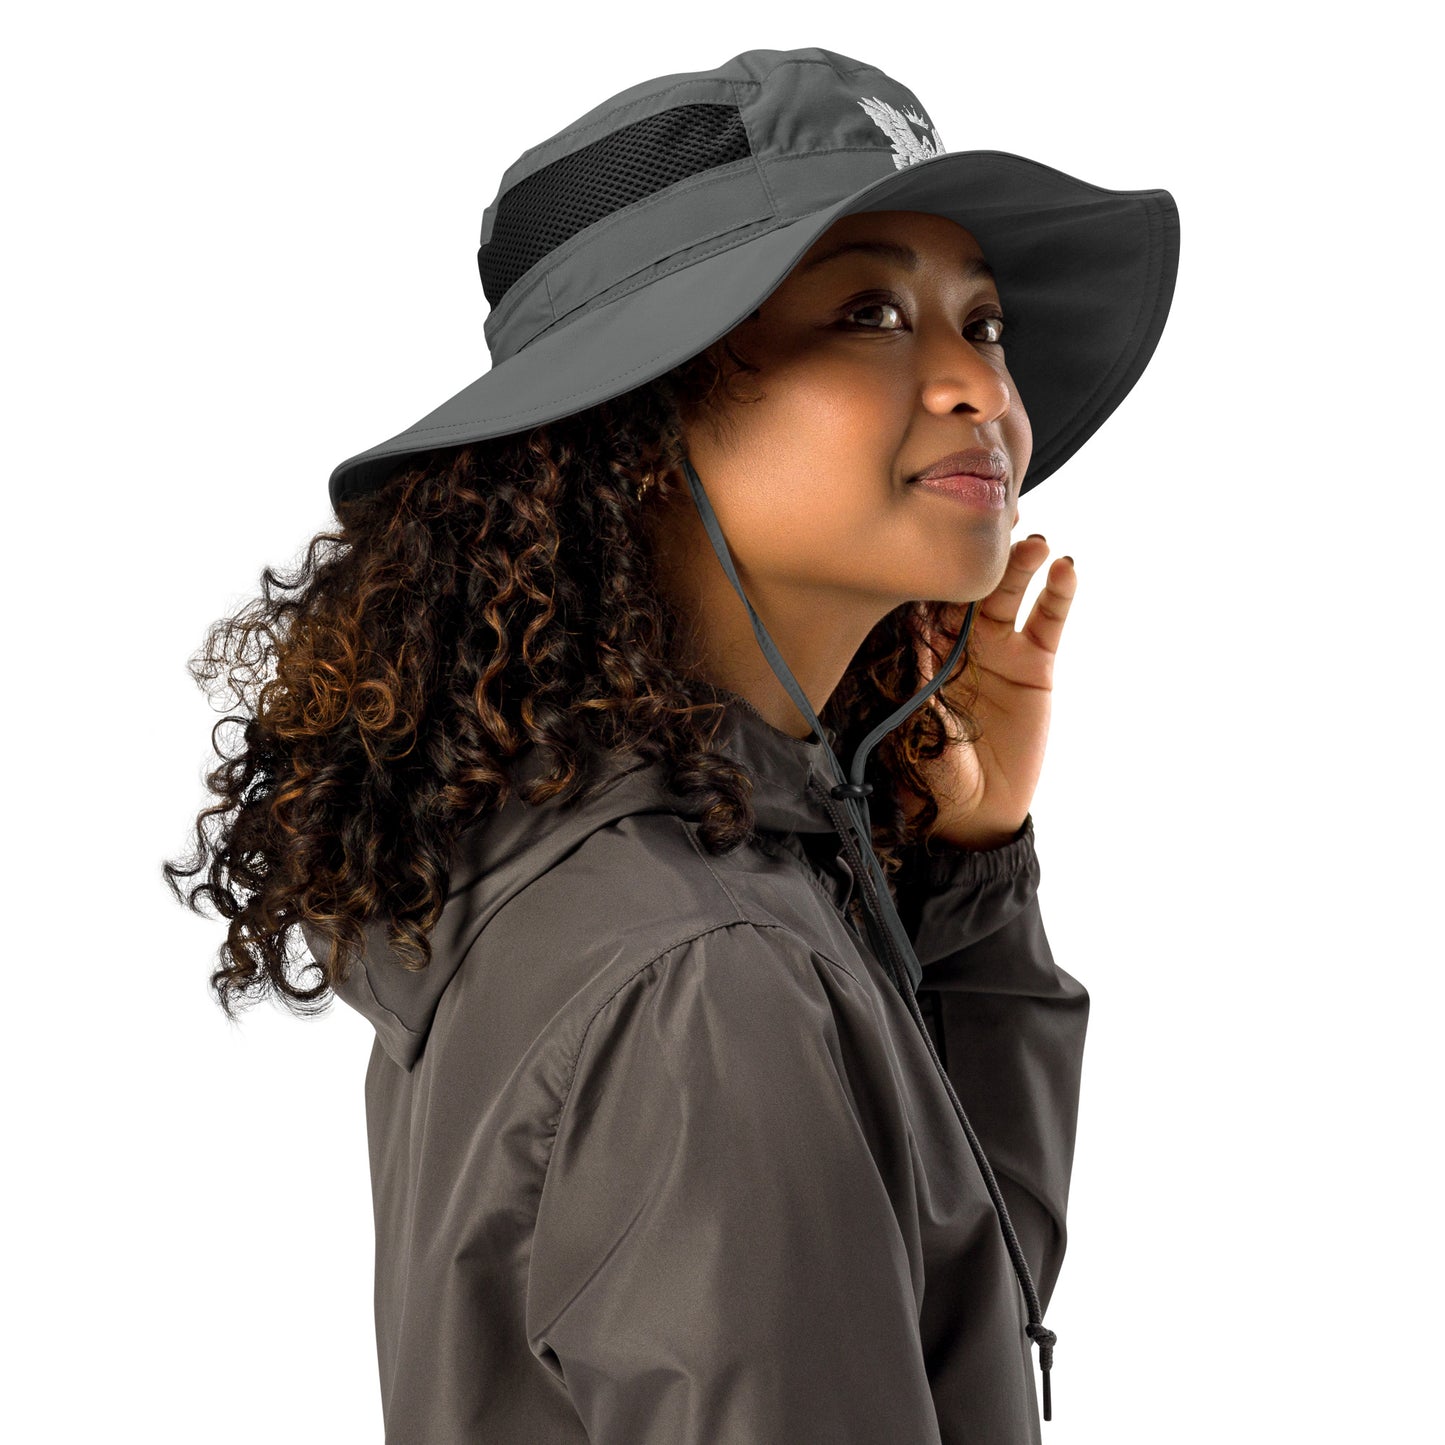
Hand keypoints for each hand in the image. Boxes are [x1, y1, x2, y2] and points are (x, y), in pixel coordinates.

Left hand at [896, 535, 1076, 849]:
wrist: (974, 811)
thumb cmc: (931, 771)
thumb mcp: (919, 727)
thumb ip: (923, 680)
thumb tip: (920, 634)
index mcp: (920, 648)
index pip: (925, 598)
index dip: (934, 567)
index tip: (937, 534)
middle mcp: (958, 639)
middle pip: (969, 585)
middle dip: (980, 556)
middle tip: (996, 526)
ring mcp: (998, 647)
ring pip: (1008, 594)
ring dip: (1021, 566)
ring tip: (1036, 545)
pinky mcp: (1035, 662)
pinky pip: (1047, 620)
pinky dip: (1059, 594)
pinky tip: (1068, 567)